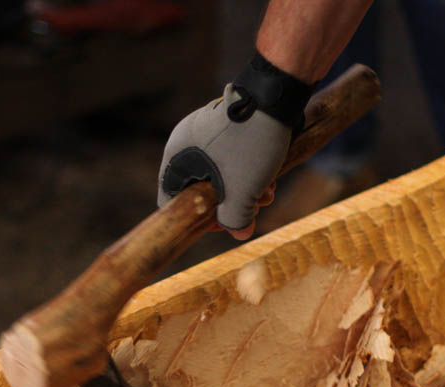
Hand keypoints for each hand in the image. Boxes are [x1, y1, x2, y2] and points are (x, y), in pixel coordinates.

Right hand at [158, 84, 290, 238]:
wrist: (274, 95)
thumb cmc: (251, 144)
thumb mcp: (243, 190)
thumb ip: (236, 218)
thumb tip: (239, 233)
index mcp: (177, 156)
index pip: (170, 198)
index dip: (195, 218)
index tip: (221, 223)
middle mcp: (185, 142)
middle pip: (201, 188)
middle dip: (230, 203)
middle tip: (254, 208)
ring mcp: (206, 131)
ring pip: (221, 173)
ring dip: (244, 189)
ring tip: (268, 193)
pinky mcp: (226, 125)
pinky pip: (231, 156)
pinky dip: (248, 171)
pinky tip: (271, 176)